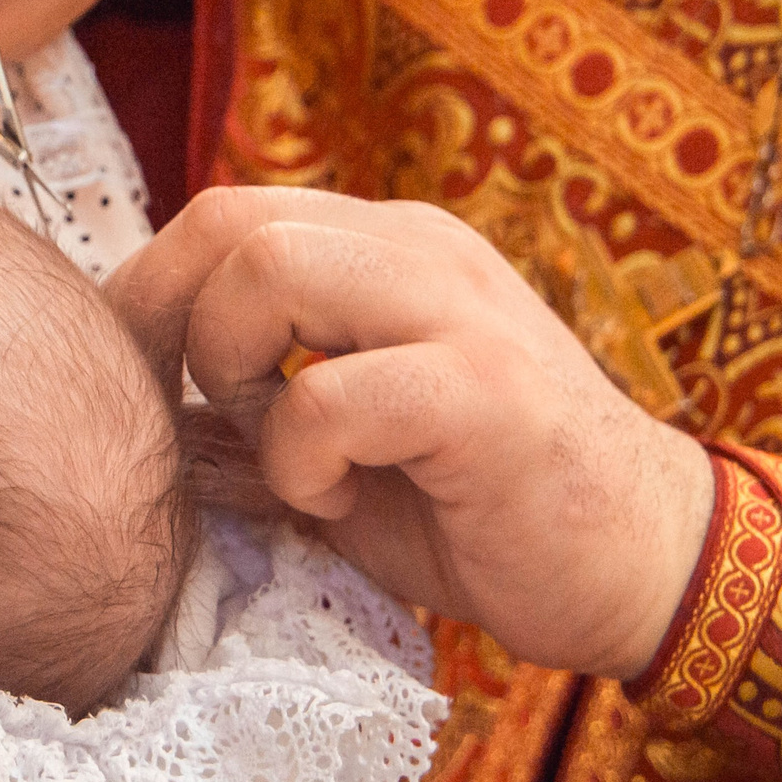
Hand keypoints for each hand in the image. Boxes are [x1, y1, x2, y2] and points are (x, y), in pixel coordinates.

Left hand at [107, 188, 717, 680]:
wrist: (643, 567)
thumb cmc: (483, 512)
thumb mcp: (348, 447)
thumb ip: (255, 408)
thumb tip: (138, 411)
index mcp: (387, 247)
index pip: (222, 214)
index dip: (150, 295)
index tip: (140, 384)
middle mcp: (422, 252)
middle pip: (227, 219)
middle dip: (171, 326)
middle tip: (200, 419)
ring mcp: (459, 312)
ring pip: (270, 268)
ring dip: (234, 371)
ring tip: (280, 450)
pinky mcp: (486, 394)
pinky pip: (331, 393)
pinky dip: (299, 457)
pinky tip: (336, 499)